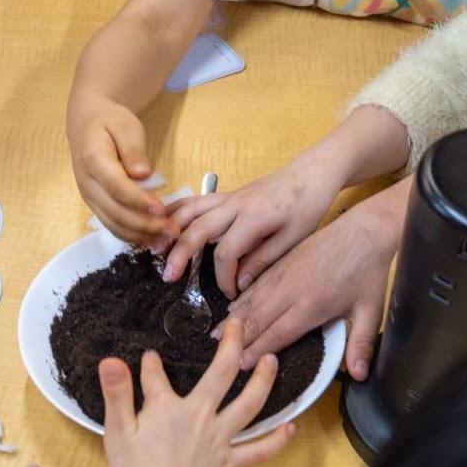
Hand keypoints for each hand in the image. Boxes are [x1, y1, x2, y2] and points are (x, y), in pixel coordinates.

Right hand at [69, 97, 171, 244]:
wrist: (87, 124)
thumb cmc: (110, 122)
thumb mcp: (126, 126)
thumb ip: (133, 150)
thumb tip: (142, 174)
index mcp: (93, 159)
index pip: (116, 186)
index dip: (139, 201)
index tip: (162, 210)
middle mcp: (87, 182)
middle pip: (114, 211)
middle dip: (144, 224)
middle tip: (172, 230)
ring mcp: (88, 196)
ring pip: (112, 223)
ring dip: (139, 234)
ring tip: (166, 238)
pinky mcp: (94, 204)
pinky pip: (111, 225)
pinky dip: (131, 235)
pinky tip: (152, 237)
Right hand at [101, 321, 294, 466]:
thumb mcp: (118, 431)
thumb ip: (116, 393)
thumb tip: (111, 360)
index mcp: (168, 408)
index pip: (156, 377)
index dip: (151, 365)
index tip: (151, 356)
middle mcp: (200, 417)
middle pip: (220, 374)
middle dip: (231, 345)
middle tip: (239, 323)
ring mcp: (220, 440)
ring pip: (248, 405)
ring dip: (262, 380)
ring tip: (272, 359)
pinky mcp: (230, 464)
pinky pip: (259, 450)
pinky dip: (276, 440)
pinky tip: (291, 428)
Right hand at [163, 158, 344, 297]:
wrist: (312, 173)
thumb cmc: (307, 205)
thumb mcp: (294, 239)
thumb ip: (264, 260)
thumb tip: (239, 282)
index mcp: (254, 218)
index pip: (226, 253)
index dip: (223, 277)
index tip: (230, 293)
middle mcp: (235, 204)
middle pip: (197, 228)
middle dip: (180, 254)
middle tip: (168, 277)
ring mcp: (228, 197)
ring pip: (189, 209)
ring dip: (169, 228)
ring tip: (155, 250)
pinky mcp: (226, 194)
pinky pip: (194, 200)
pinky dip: (175, 210)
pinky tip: (163, 223)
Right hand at [227, 178, 406, 379]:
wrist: (364, 230)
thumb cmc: (367, 270)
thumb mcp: (370, 309)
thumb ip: (361, 344)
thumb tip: (361, 376)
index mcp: (311, 304)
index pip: (278, 333)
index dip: (258, 350)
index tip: (240, 364)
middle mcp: (291, 290)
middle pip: (258, 318)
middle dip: (238, 337)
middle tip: (217, 351)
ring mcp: (284, 274)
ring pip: (252, 299)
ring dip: (234, 317)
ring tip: (216, 332)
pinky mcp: (283, 262)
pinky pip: (256, 283)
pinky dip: (242, 296)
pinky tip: (232, 304)